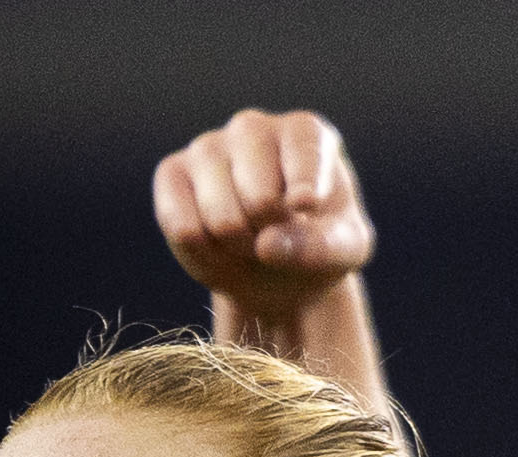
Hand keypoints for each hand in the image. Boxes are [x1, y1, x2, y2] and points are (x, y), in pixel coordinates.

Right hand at [153, 108, 373, 327]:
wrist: (275, 268)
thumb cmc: (317, 244)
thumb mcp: (345, 251)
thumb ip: (321, 246)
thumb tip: (267, 244)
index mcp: (304, 132)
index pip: (305, 159)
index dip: (305, 197)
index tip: (307, 209)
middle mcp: (253, 127)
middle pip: (259, 199)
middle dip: (270, 236)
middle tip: (276, 235)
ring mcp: (208, 146)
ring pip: (220, 219)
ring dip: (238, 249)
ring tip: (249, 241)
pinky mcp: (171, 173)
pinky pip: (182, 227)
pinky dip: (204, 255)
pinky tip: (217, 245)